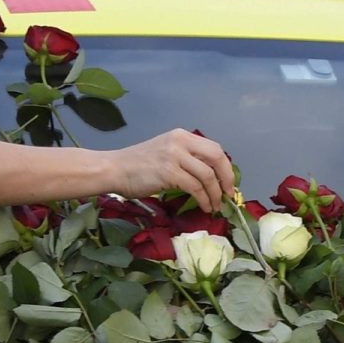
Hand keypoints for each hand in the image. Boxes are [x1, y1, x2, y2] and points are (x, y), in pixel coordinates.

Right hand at [111, 129, 234, 210]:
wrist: (114, 169)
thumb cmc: (137, 165)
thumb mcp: (166, 152)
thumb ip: (186, 158)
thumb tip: (210, 176)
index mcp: (182, 136)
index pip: (214, 148)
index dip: (226, 167)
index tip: (228, 183)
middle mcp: (180, 142)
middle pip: (216, 158)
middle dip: (227, 179)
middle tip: (228, 195)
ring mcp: (174, 156)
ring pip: (207, 176)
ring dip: (215, 195)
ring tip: (215, 206)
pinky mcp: (169, 173)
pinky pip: (195, 188)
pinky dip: (204, 200)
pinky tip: (204, 207)